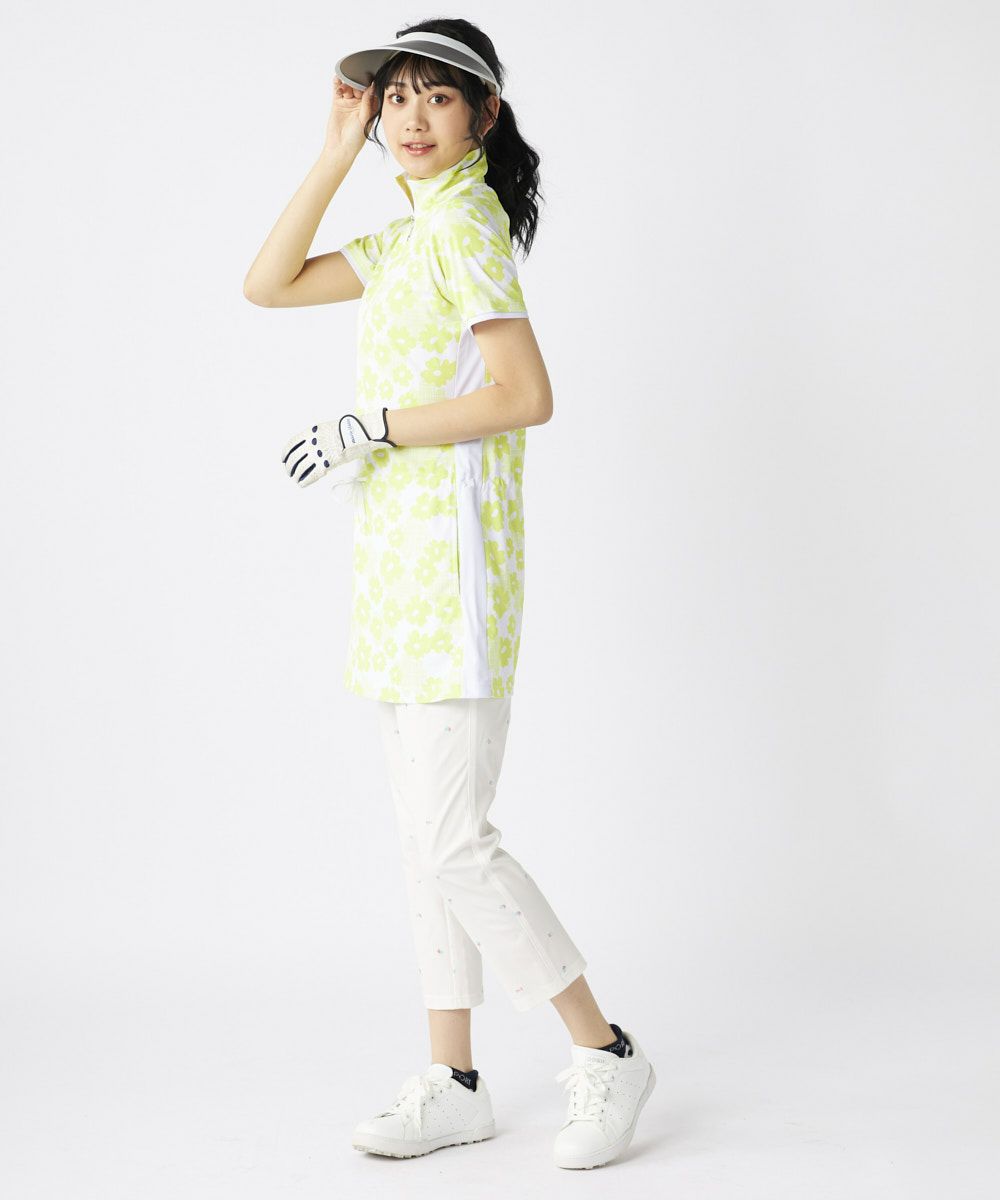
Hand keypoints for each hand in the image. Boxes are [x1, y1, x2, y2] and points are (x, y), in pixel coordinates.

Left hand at [281, 407, 395, 487]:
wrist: (361, 432)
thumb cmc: (348, 430)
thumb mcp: (327, 428)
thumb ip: (318, 437)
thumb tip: (312, 446)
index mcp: (311, 432)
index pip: (292, 444)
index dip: (286, 453)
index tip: (283, 459)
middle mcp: (312, 443)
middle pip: (294, 457)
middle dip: (290, 466)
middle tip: (289, 472)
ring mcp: (319, 454)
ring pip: (301, 467)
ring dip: (296, 475)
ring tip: (295, 479)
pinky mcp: (328, 464)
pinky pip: (312, 474)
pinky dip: (305, 480)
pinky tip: (302, 484)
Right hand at [323, 75, 378, 154]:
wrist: (340, 147)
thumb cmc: (356, 138)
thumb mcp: (365, 120)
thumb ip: (367, 103)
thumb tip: (371, 87)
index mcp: (369, 108)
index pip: (371, 92)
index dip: (370, 84)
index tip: (370, 77)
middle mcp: (359, 104)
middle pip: (359, 87)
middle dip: (357, 82)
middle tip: (355, 82)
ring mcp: (348, 103)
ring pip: (348, 87)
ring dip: (347, 82)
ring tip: (345, 85)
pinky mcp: (338, 103)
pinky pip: (337, 90)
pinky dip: (337, 83)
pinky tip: (337, 78)